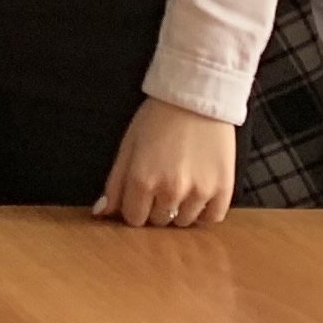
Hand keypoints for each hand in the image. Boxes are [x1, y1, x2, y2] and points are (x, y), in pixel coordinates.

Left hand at [91, 96, 236, 227]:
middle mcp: (170, 190)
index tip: (140, 198)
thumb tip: (99, 213)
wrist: (196, 100)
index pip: (134, 218)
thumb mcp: (128, 146)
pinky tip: (199, 194)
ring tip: (181, 185)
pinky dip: (204, 212)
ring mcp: (198, 192)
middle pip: (159, 221)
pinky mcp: (223, 189)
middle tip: (161, 185)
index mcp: (142, 179)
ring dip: (180, 210)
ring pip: (184, 222)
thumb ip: (115, 183)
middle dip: (156, 208)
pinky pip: (212, 218)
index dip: (135, 208)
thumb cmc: (157, 119)